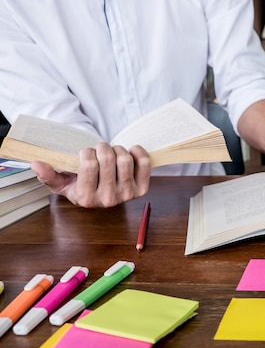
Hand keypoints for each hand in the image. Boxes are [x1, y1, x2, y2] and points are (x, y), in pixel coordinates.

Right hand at [31, 143, 151, 207]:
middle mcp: (108, 200)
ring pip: (125, 159)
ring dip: (118, 148)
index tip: (85, 152)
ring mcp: (127, 195)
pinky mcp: (142, 189)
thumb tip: (36, 164)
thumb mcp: (60, 183)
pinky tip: (129, 151)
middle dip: (102, 147)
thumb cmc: (79, 185)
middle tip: (100, 149)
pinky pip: (144, 163)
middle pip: (108, 159)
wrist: (101, 195)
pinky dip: (138, 151)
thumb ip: (48, 175)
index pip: (89, 164)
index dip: (87, 152)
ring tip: (112, 152)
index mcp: (87, 198)